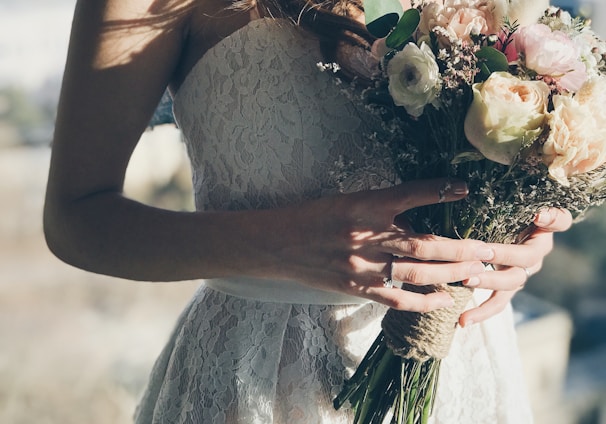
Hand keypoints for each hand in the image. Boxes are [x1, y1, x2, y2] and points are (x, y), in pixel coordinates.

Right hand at [276, 178, 498, 312]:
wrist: (278, 244)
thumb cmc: (313, 217)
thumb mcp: (347, 201)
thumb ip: (381, 209)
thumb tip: (421, 216)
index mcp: (363, 206)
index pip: (409, 195)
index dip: (440, 191)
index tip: (466, 189)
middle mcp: (366, 236)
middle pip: (424, 245)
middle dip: (461, 249)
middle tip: (490, 250)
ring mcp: (361, 266)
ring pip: (416, 274)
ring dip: (450, 275)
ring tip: (476, 273)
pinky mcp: (356, 288)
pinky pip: (395, 298)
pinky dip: (423, 302)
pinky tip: (444, 300)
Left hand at [458, 207, 572, 326]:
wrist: (485, 237)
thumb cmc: (494, 216)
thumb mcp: (502, 208)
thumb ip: (508, 206)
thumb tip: (523, 209)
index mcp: (541, 229)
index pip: (559, 220)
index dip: (551, 219)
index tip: (538, 216)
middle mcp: (535, 251)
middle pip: (527, 256)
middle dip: (504, 255)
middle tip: (482, 253)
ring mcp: (522, 271)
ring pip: (512, 281)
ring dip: (489, 281)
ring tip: (467, 280)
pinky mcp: (506, 288)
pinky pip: (497, 303)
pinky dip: (481, 312)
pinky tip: (463, 320)